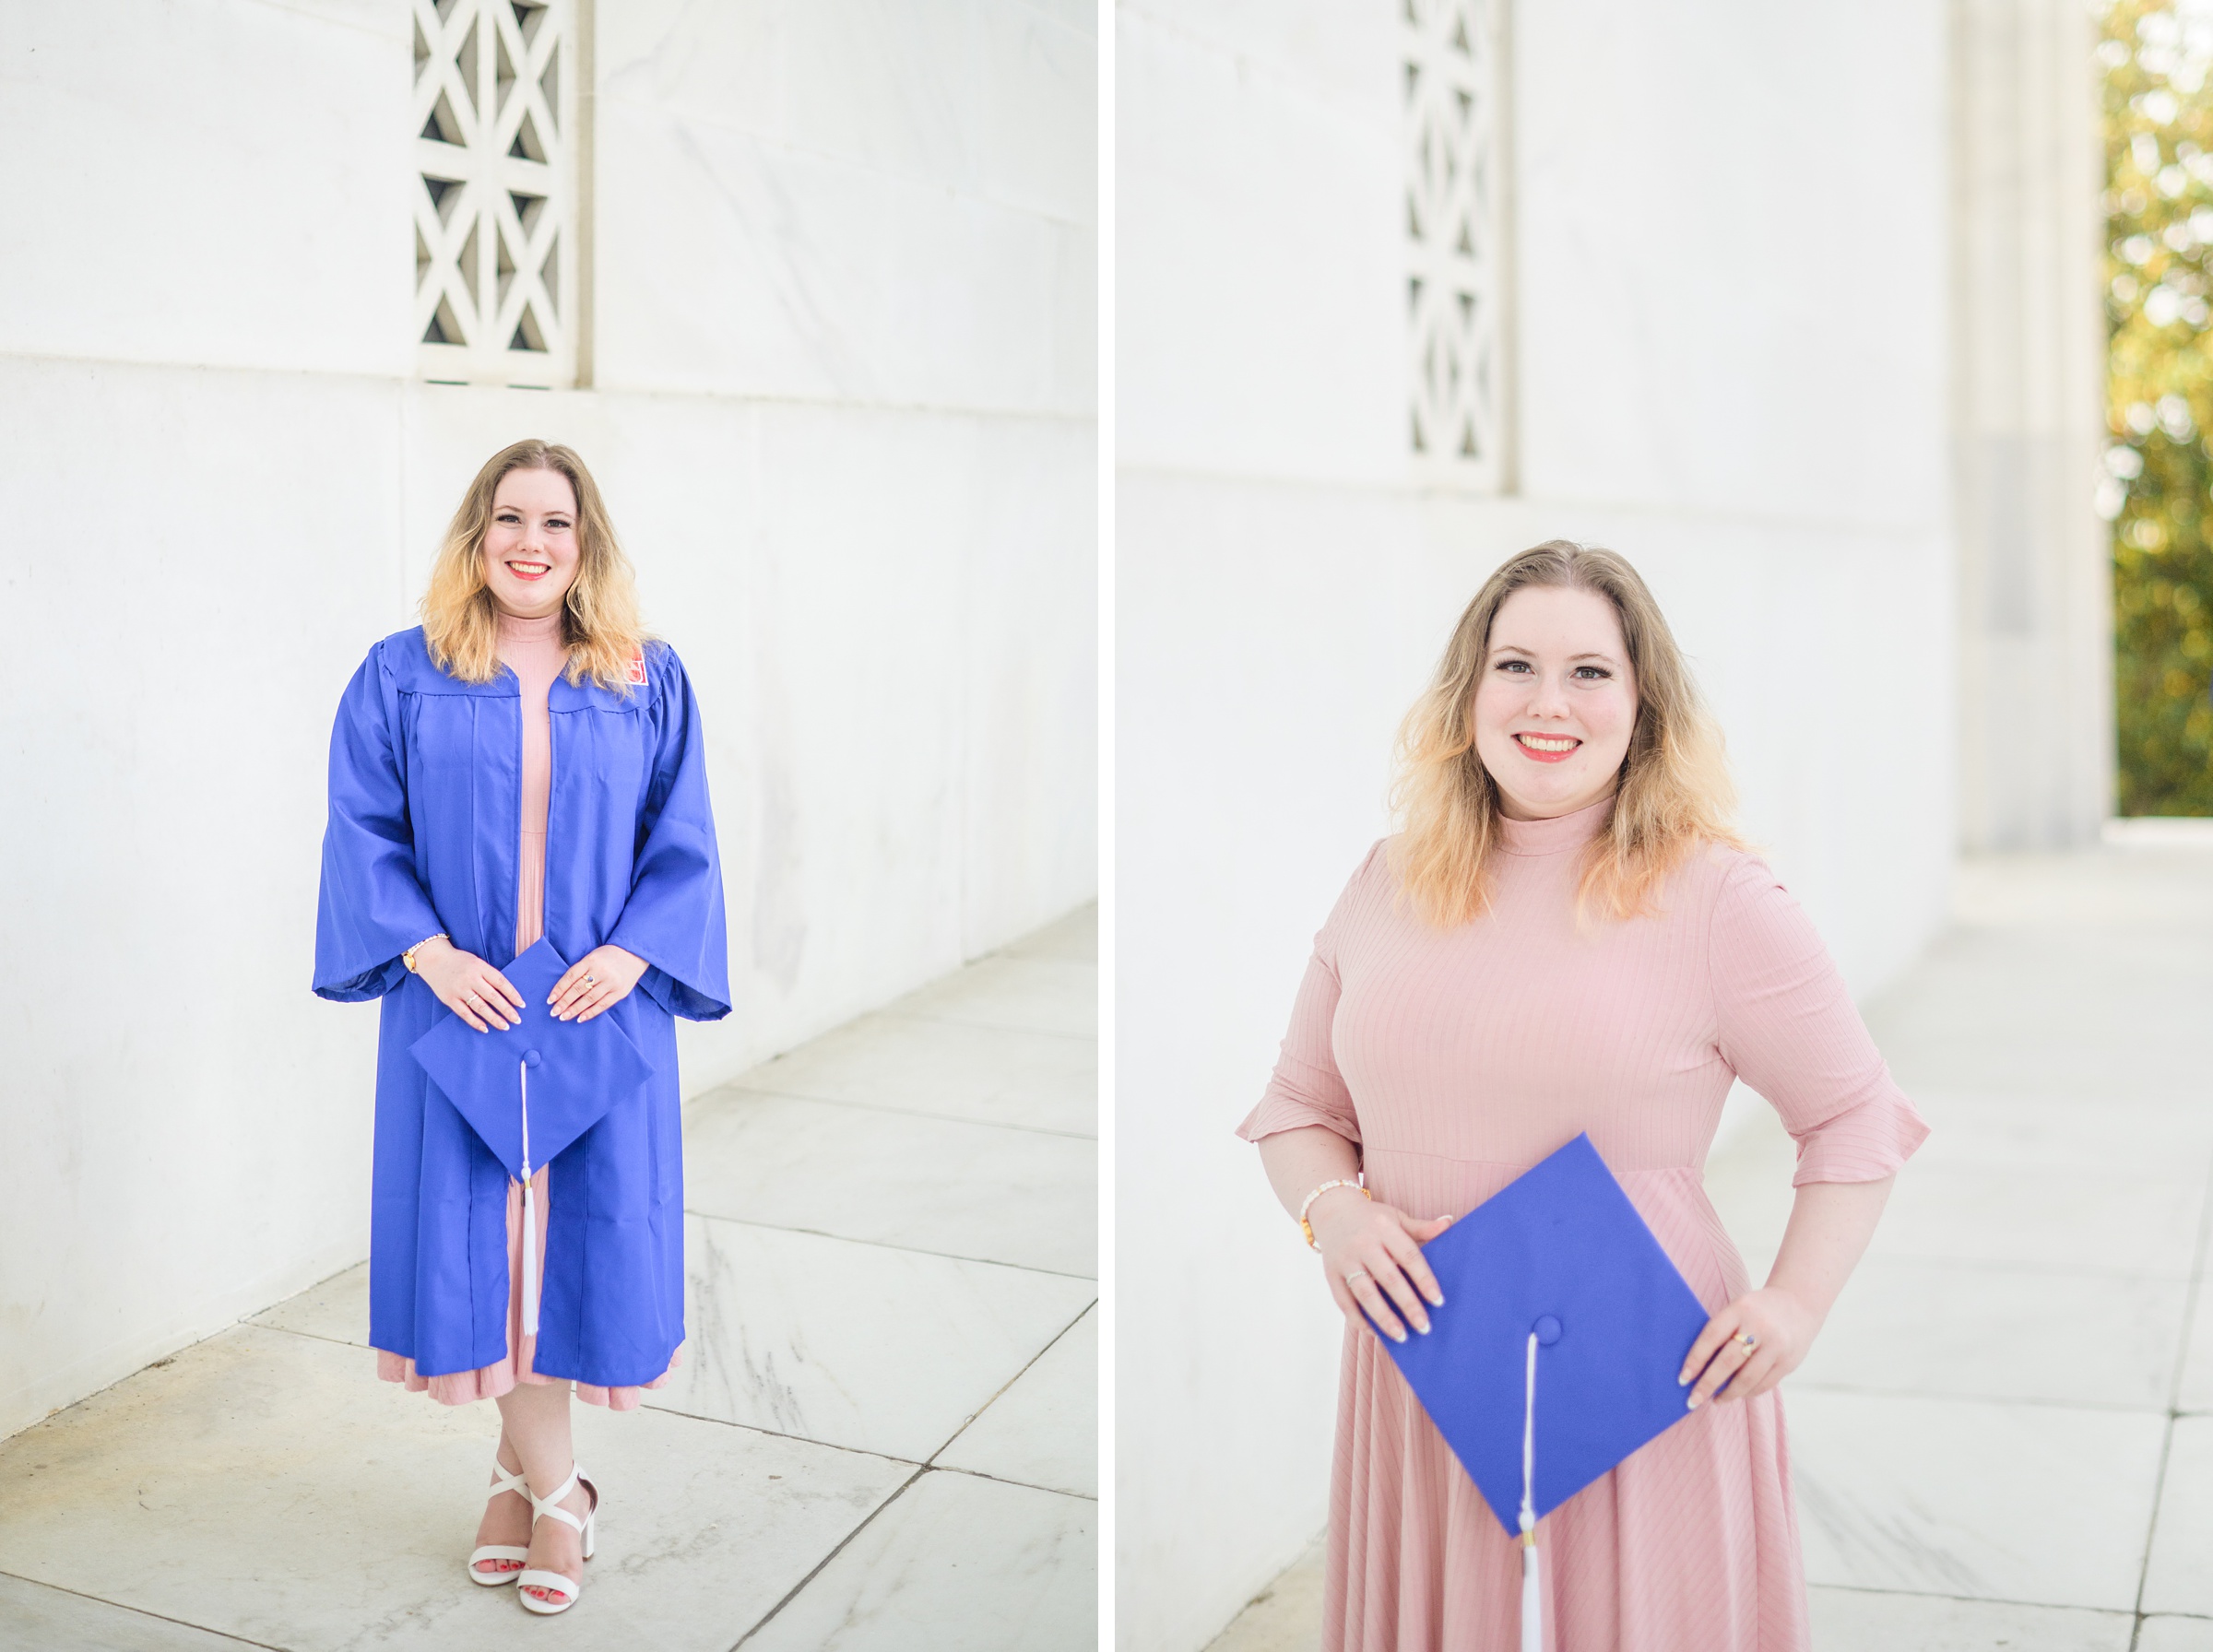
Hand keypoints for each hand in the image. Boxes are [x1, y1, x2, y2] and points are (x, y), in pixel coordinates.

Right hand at [413, 938, 524, 1032]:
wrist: (433, 959)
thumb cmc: (460, 961)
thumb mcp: (477, 962)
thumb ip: (489, 975)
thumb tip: (506, 993)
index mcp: (480, 967)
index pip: (500, 982)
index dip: (512, 994)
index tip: (522, 1005)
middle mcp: (471, 978)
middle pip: (492, 997)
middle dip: (506, 1010)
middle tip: (517, 1020)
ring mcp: (459, 989)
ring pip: (480, 1007)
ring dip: (494, 1018)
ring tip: (505, 1026)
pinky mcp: (449, 998)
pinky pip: (464, 1013)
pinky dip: (475, 1022)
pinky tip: (485, 1028)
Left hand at [548, 944, 646, 1022]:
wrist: (634, 953)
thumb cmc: (609, 956)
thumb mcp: (593, 957)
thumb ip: (581, 970)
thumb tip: (564, 990)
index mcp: (591, 960)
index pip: (571, 976)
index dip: (559, 989)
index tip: (550, 1000)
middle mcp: (601, 971)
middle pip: (578, 989)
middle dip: (564, 1002)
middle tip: (554, 1012)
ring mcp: (611, 982)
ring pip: (589, 998)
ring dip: (575, 1009)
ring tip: (564, 1017)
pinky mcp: (620, 992)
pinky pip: (603, 1004)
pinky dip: (591, 1012)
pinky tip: (580, 1018)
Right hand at [1310, 1188, 1454, 1345]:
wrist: (1332, 1212)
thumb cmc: (1372, 1219)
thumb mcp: (1396, 1217)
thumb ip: (1422, 1227)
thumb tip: (1449, 1223)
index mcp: (1383, 1228)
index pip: (1408, 1256)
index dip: (1424, 1279)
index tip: (1438, 1301)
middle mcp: (1363, 1244)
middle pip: (1388, 1278)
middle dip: (1408, 1305)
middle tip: (1424, 1327)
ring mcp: (1345, 1260)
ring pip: (1365, 1293)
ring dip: (1383, 1317)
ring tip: (1401, 1336)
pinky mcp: (1331, 1274)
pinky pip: (1344, 1301)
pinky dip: (1358, 1319)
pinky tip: (1374, 1332)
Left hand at [1680, 1286, 1819, 1408]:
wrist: (1799, 1303)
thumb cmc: (1758, 1309)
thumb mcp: (1738, 1309)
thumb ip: (1722, 1331)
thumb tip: (1698, 1367)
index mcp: (1740, 1309)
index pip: (1712, 1337)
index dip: (1695, 1359)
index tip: (1683, 1378)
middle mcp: (1760, 1327)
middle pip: (1728, 1362)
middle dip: (1708, 1384)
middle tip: (1693, 1399)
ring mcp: (1777, 1346)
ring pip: (1747, 1379)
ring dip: (1729, 1394)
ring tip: (1716, 1400)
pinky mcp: (1789, 1362)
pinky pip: (1764, 1384)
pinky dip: (1748, 1393)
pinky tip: (1738, 1394)